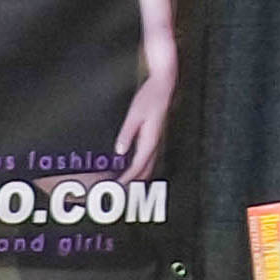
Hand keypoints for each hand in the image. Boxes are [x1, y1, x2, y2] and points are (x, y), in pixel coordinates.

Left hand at [110, 57, 175, 183]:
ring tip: (126, 186)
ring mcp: (155, 141)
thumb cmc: (149, 98)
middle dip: (133, 184)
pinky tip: (132, 169)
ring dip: (138, 178)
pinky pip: (147, 158)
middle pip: (145, 171)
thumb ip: (127, 134)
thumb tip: (119, 151)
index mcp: (150, 141)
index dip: (127, 179)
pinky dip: (140, 167)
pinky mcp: (153, 137)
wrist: (163, 85)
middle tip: (119, 193)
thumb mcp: (134, 115)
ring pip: (148, 166)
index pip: (137, 167)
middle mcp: (154, 144)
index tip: (116, 188)